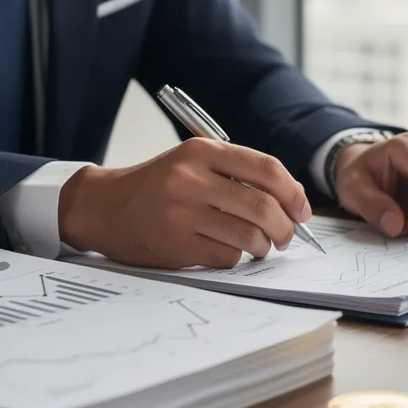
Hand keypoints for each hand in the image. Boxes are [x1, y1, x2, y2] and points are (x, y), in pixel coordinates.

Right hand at [58, 139, 311, 268]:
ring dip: (263, 246)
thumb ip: (237, 175)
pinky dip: (234, 257)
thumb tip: (293, 202)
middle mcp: (191, 178)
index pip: (266, 169)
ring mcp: (182, 212)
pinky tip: (223, 249)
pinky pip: (226, 256)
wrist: (105, 207)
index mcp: (201, 151)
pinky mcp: (176, 244)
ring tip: (259, 246)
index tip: (302, 210)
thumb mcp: (193, 164)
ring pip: (249, 236)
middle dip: (285, 227)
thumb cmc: (159, 186)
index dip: (293, 193)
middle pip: (263, 206)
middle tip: (286, 236)